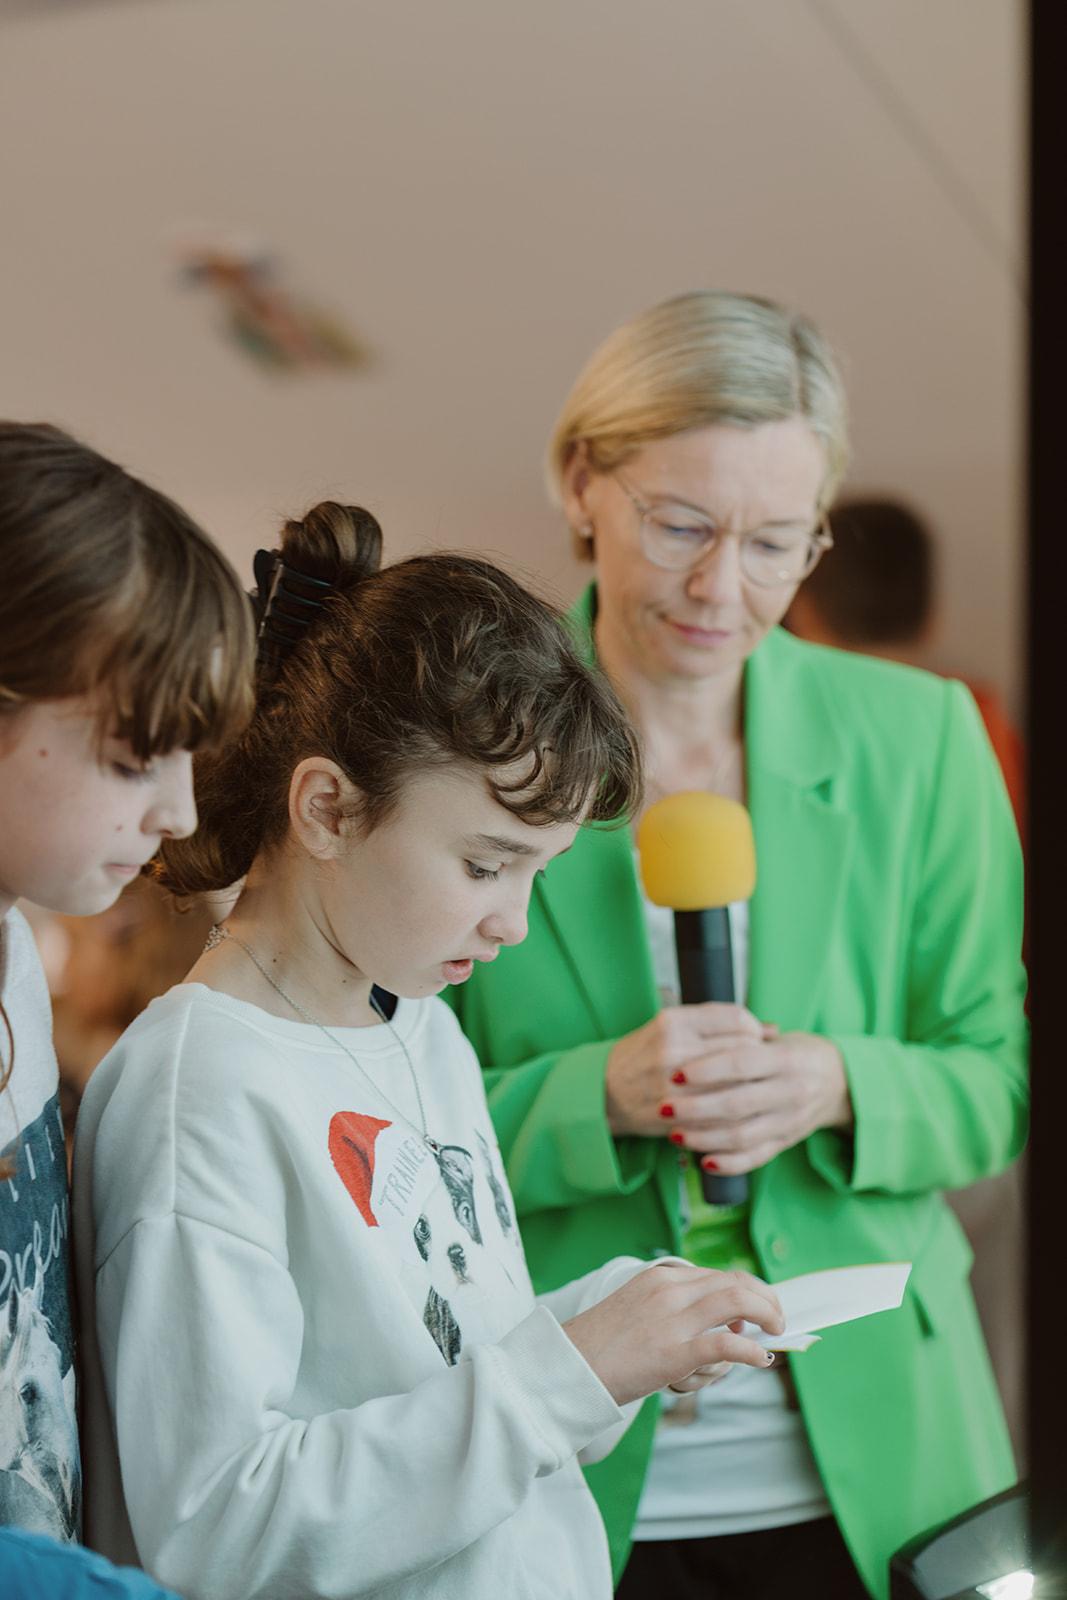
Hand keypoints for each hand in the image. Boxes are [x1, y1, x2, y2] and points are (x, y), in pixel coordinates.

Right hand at [562, 1263, 784, 1407]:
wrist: (566, 1367)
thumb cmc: (599, 1347)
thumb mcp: (636, 1311)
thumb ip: (674, 1311)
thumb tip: (724, 1329)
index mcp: (659, 1278)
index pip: (717, 1274)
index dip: (747, 1289)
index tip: (759, 1307)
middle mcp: (669, 1290)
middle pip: (735, 1282)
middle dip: (766, 1299)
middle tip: (778, 1319)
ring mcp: (672, 1320)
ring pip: (738, 1302)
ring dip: (766, 1315)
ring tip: (774, 1334)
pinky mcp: (674, 1352)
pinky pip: (725, 1345)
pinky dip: (751, 1350)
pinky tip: (760, 1358)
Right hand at [605, 1003, 767, 1136]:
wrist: (604, 1091)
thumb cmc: (642, 1056)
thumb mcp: (671, 1027)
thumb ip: (716, 1025)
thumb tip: (770, 1030)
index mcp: (674, 1020)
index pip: (736, 1018)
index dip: (755, 1029)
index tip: (757, 1038)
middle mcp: (674, 1048)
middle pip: (741, 1050)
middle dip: (758, 1059)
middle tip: (759, 1065)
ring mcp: (674, 1084)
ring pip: (736, 1084)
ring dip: (750, 1087)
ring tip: (749, 1086)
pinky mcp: (675, 1114)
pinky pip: (721, 1114)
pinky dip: (737, 1113)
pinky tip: (737, 1110)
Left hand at [667, 1030, 852, 1173]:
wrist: (839, 1082)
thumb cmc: (795, 1054)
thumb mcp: (776, 1038)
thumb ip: (741, 1038)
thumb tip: (695, 1037)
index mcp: (786, 1059)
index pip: (742, 1063)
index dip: (707, 1069)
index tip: (676, 1074)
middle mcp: (791, 1092)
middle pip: (738, 1104)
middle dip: (696, 1108)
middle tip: (664, 1107)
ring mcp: (790, 1121)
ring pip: (743, 1136)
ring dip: (705, 1138)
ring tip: (674, 1134)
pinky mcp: (786, 1143)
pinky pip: (756, 1158)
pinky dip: (729, 1163)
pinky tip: (703, 1161)